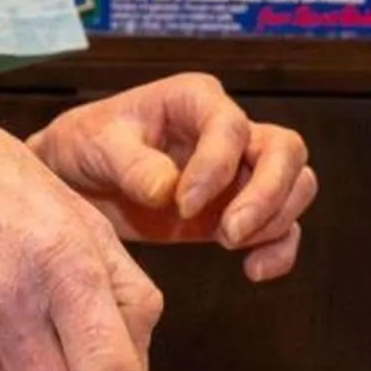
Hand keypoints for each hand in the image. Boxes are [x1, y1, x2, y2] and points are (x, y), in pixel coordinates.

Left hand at [30, 74, 315, 279]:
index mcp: (194, 99)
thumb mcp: (93, 145)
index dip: (216, 166)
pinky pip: (284, 226)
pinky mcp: (240, 208)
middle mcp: (227, 129)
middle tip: (228, 233)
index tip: (182, 204)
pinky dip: (280, 249)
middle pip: (285, 150)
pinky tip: (253, 271)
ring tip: (227, 244)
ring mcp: (239, 170)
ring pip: (296, 183)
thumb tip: (168, 190)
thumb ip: (131, 165)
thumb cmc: (83, 147)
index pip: (230, 126)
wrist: (74, 181)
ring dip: (276, 219)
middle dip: (268, 194)